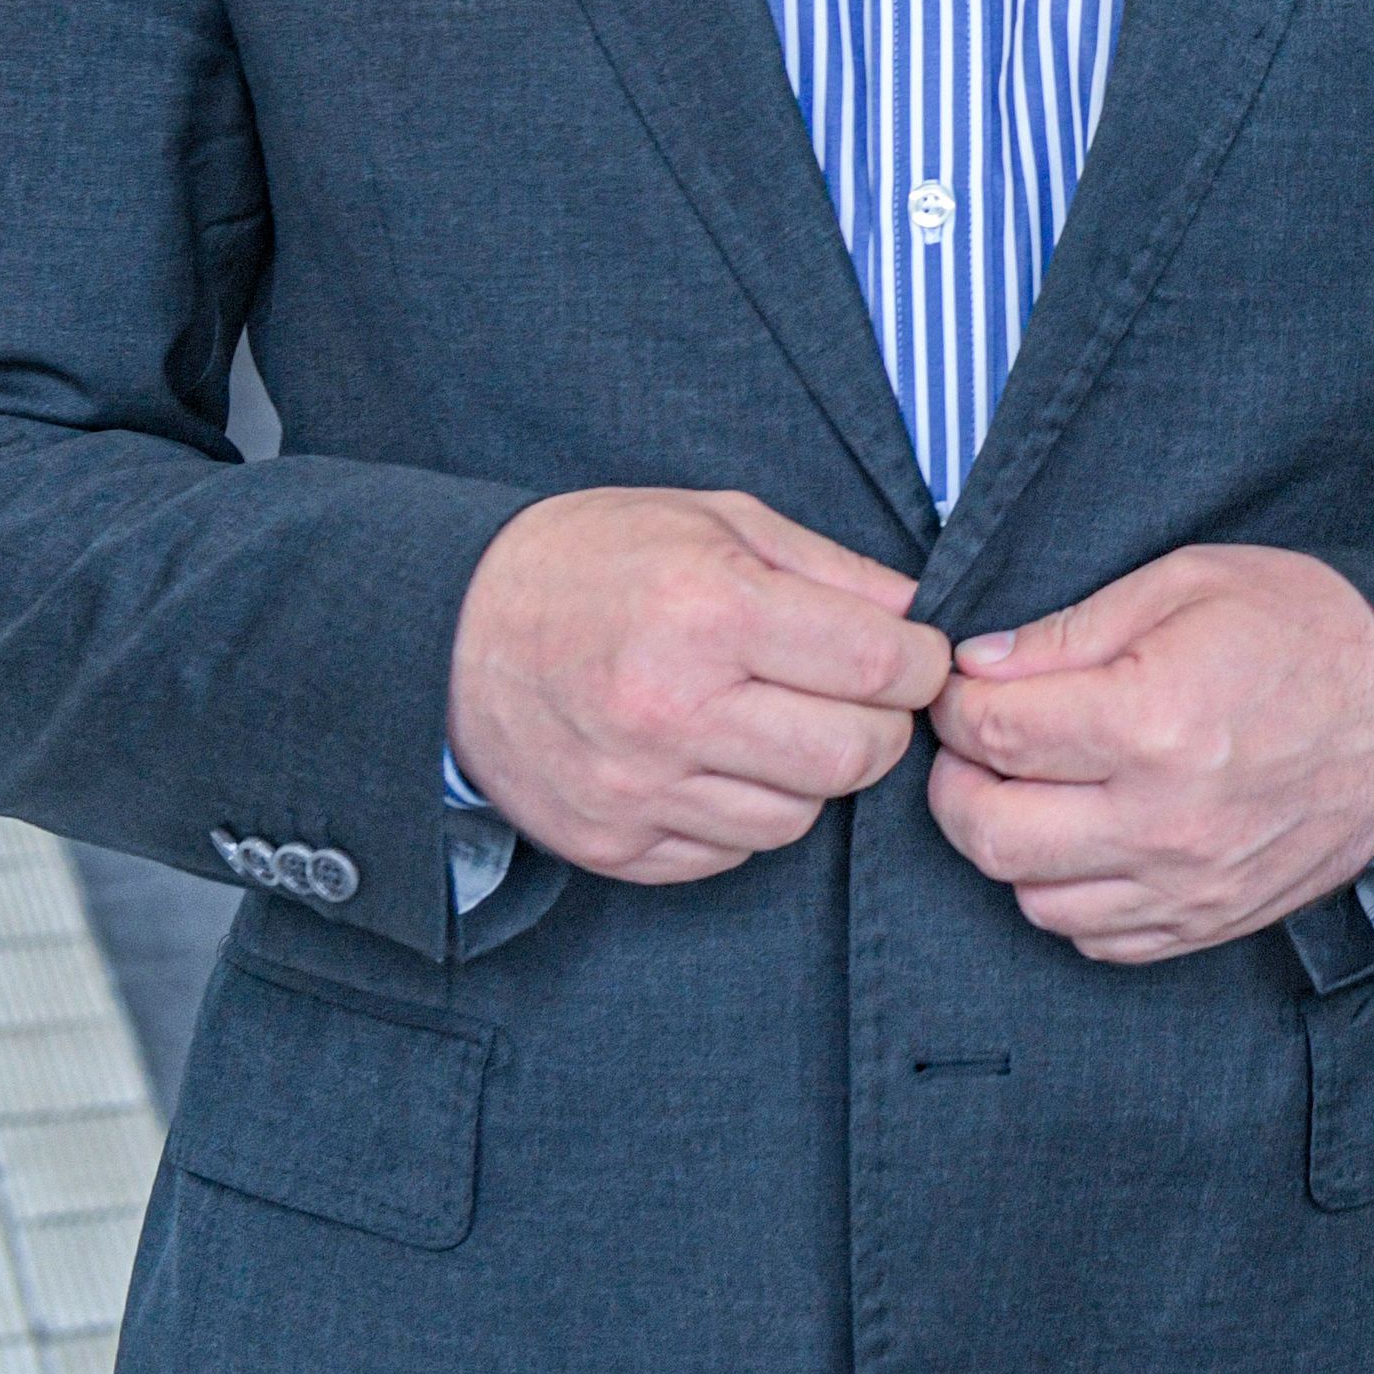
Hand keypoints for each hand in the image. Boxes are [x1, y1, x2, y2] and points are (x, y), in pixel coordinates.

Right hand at [448, 488, 951, 884]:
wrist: (452, 631)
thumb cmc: (596, 560)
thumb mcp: (715, 520)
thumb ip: (830, 568)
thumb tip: (919, 615)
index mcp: (710, 610)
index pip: (878, 668)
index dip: (921, 663)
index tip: (913, 654)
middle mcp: (674, 709)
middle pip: (855, 757)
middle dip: (882, 726)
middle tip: (858, 695)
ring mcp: (638, 789)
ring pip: (799, 817)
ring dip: (811, 775)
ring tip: (775, 721)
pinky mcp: (613, 846)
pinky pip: (731, 853)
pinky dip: (746, 813)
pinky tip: (718, 760)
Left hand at [925, 546, 1373, 965]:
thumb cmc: (1306, 631)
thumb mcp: (1190, 583)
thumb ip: (1073, 628)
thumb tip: (979, 667)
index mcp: (1153, 720)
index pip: (994, 732)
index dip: (955, 704)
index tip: (964, 687)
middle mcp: (1162, 819)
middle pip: (989, 831)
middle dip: (956, 782)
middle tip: (974, 745)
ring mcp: (1186, 885)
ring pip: (1031, 897)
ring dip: (1011, 842)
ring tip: (1034, 790)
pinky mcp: (1206, 923)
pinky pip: (1093, 939)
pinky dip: (1068, 894)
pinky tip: (1086, 840)